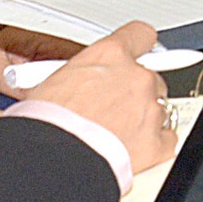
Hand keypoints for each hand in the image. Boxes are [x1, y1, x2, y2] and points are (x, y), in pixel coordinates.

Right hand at [23, 22, 175, 175]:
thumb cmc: (42, 129)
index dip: (136, 46)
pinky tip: (129, 152)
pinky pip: (166, 139)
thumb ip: (59, 83)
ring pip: (159, 107)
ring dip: (141, 118)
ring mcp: (150, 109)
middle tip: (109, 108)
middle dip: (133, 91)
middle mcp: (135, 77)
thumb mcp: (41, 91)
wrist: (54, 167)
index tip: (133, 55)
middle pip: (148, 76)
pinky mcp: (158, 142)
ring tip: (113, 135)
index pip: (138, 34)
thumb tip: (35, 92)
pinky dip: (153, 145)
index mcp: (108, 56)